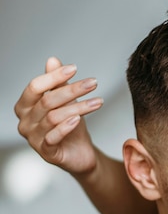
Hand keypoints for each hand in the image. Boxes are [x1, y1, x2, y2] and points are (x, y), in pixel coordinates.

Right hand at [14, 57, 101, 174]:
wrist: (81, 154)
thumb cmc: (71, 127)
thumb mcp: (66, 103)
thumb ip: (57, 84)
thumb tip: (52, 60)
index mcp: (25, 106)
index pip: (35, 87)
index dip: (54, 76)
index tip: (75, 68)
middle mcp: (25, 122)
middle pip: (47, 101)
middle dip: (72, 90)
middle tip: (93, 83)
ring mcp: (33, 138)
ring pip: (53, 117)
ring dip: (78, 107)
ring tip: (98, 101)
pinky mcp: (46, 152)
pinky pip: (53, 137)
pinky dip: (66, 127)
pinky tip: (78, 119)